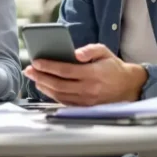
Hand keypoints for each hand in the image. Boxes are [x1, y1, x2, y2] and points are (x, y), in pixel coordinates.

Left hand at [23, 43, 145, 105]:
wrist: (128, 86)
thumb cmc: (112, 66)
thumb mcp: (104, 51)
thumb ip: (90, 49)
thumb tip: (76, 53)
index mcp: (93, 74)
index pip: (66, 70)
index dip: (49, 66)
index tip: (35, 62)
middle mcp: (89, 89)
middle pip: (59, 84)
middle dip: (41, 77)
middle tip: (28, 70)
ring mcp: (87, 100)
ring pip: (60, 95)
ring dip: (43, 87)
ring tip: (33, 78)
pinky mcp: (85, 107)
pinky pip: (65, 102)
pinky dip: (52, 95)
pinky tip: (44, 87)